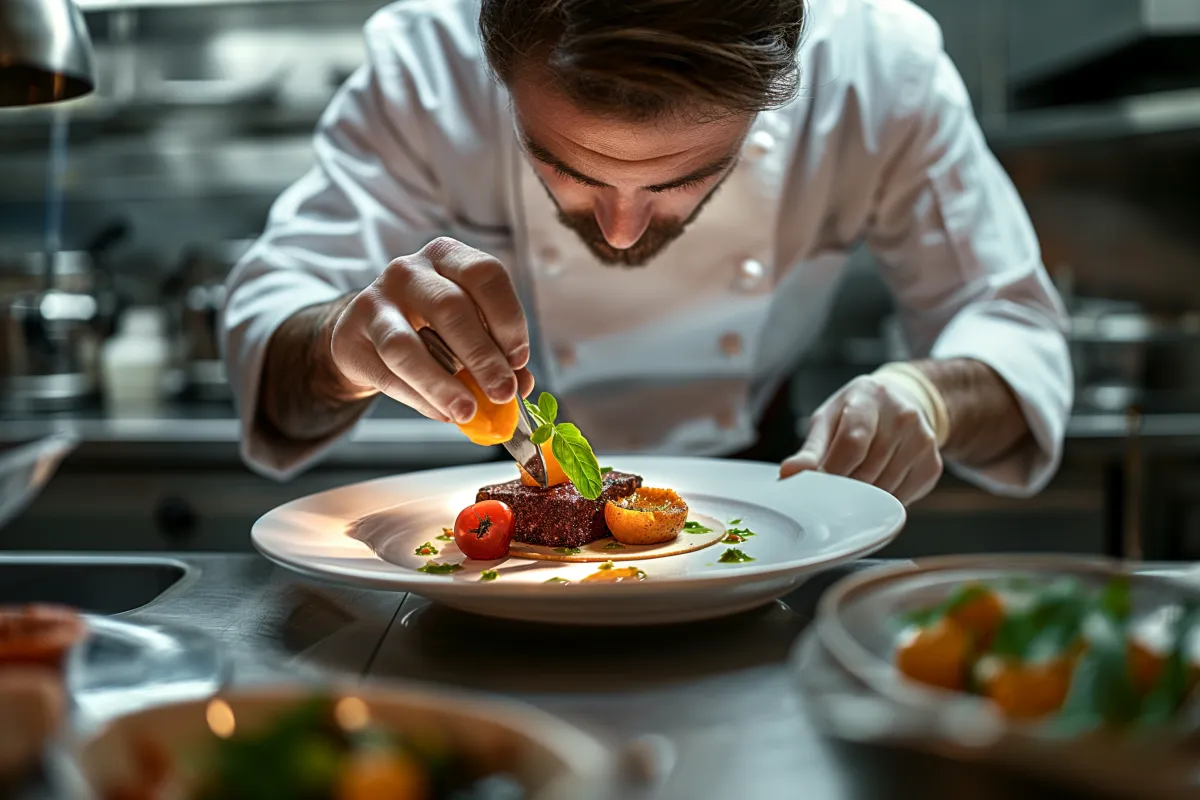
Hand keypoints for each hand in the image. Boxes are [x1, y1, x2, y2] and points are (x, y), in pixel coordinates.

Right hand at [329, 237, 534, 422]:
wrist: (369, 334)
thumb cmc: (430, 327)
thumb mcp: (468, 330)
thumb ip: (496, 353)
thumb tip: (519, 385)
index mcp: (448, 257)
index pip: (485, 274)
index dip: (508, 318)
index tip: (519, 359)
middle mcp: (410, 270)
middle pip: (451, 309)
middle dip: (482, 357)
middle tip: (503, 392)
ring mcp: (375, 301)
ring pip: (407, 345)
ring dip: (443, 384)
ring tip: (468, 412)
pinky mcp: (350, 335)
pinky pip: (387, 372)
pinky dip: (419, 397)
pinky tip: (442, 412)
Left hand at [780, 375, 943, 504]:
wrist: (902, 402)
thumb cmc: (857, 413)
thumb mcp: (829, 419)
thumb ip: (810, 449)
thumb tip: (789, 473)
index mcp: (869, 398)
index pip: (853, 442)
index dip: (832, 471)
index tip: (817, 488)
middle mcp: (902, 416)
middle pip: (867, 470)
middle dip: (844, 487)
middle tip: (831, 490)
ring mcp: (922, 440)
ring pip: (884, 490)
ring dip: (863, 497)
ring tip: (854, 482)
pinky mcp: (932, 465)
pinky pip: (901, 499)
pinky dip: (883, 501)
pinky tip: (876, 483)